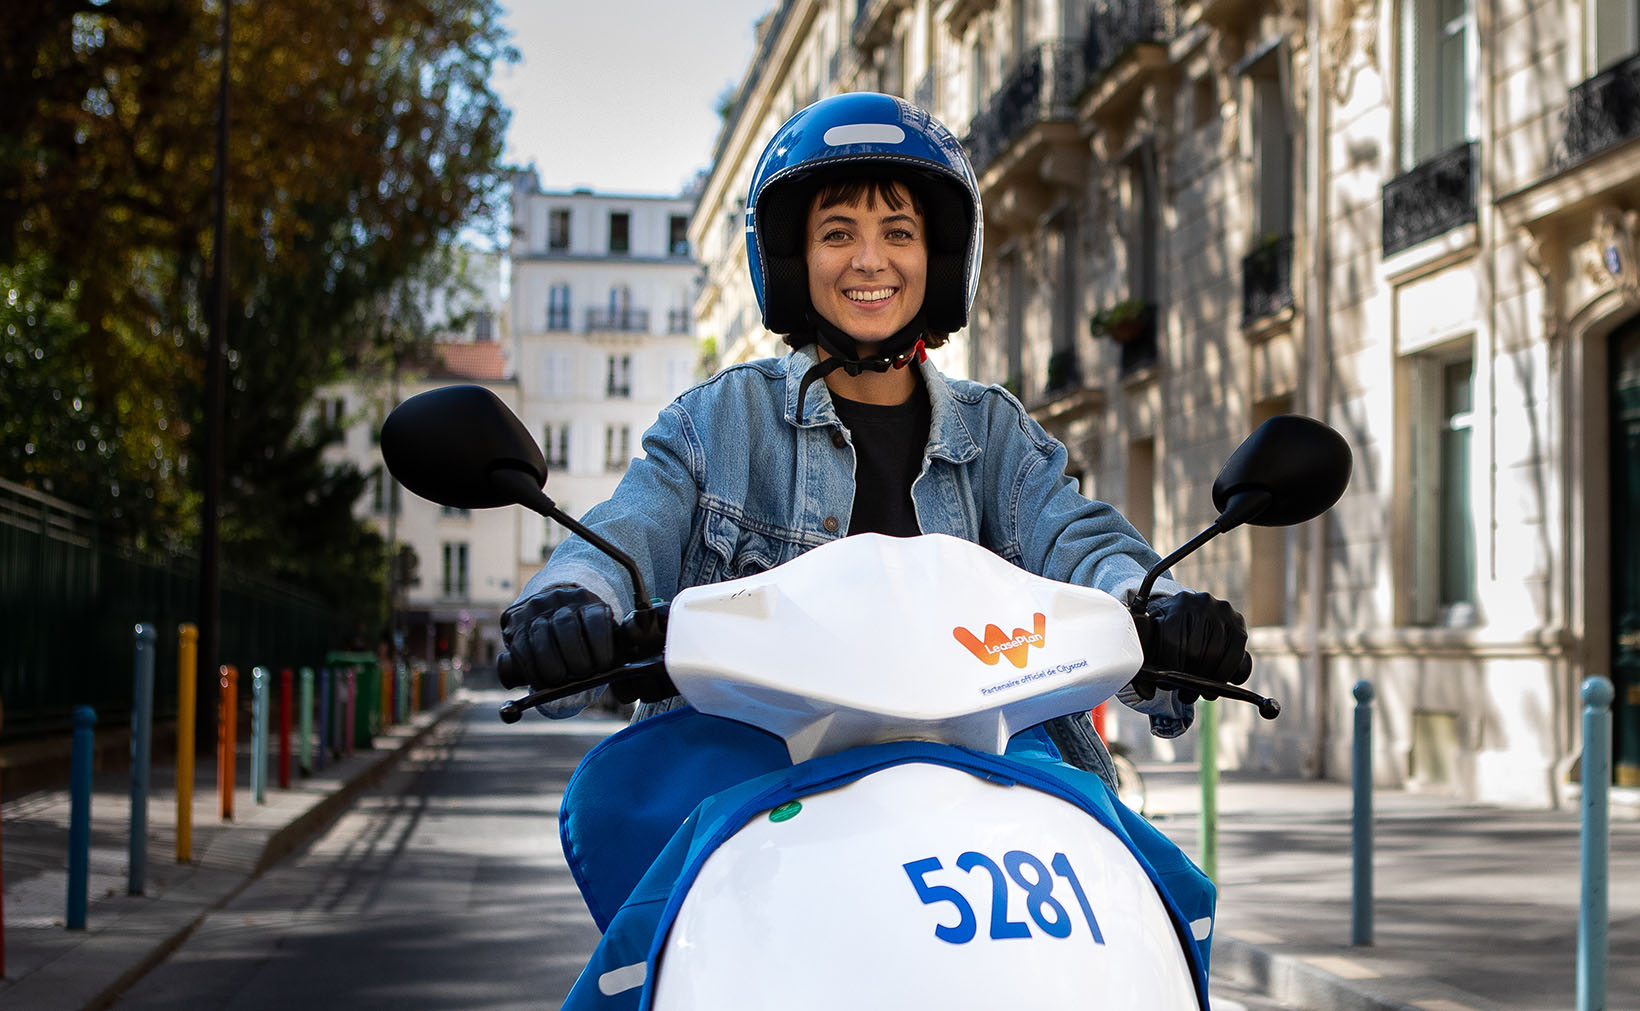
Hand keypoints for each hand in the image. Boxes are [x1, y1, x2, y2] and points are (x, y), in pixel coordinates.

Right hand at [498, 585, 616, 692]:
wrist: (549, 611)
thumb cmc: (583, 633)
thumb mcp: (602, 632)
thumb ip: (615, 646)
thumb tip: (631, 667)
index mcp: (587, 602)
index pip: (595, 618)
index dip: (600, 644)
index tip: (604, 666)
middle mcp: (560, 601)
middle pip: (565, 626)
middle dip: (575, 656)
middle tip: (582, 674)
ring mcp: (535, 610)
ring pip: (541, 637)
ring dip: (552, 665)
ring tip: (561, 680)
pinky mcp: (515, 624)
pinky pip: (522, 648)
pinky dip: (533, 670)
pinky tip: (543, 681)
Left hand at [1133, 591, 1251, 704]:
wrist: (1192, 610)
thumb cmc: (1168, 629)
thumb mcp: (1154, 637)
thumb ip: (1146, 661)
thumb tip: (1146, 693)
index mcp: (1176, 605)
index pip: (1173, 640)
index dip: (1170, 667)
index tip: (1168, 684)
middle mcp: (1201, 603)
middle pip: (1195, 649)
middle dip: (1189, 678)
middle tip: (1185, 695)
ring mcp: (1223, 612)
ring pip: (1215, 653)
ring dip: (1209, 680)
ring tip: (1202, 693)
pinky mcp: (1239, 623)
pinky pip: (1236, 654)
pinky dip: (1227, 673)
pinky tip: (1219, 684)